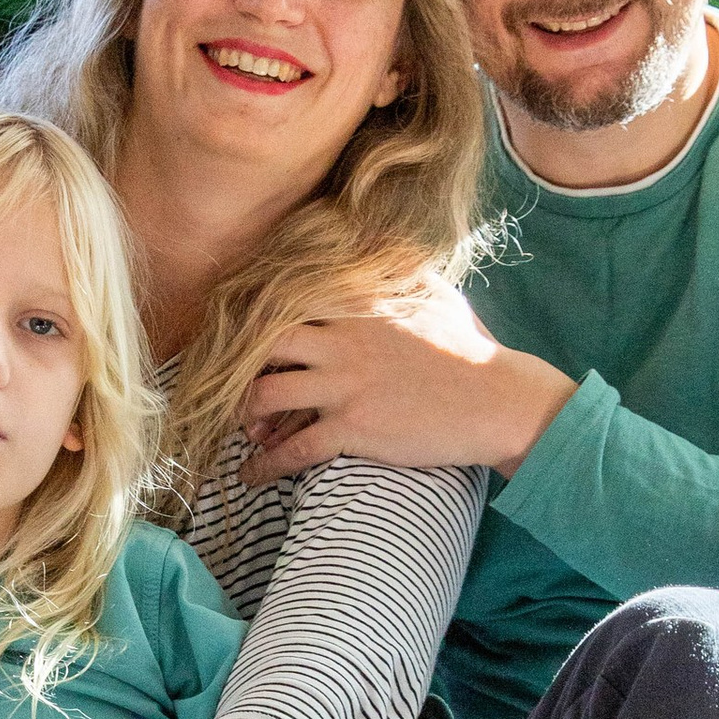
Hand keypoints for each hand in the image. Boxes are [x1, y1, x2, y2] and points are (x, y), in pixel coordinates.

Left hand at [238, 284, 571, 482]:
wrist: (497, 401)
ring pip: (266, 396)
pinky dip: (265, 465)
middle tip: (221, 378)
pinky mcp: (355, 428)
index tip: (232, 326)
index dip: (253, 312)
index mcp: (357, 306)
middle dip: (234, 362)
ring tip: (232, 426)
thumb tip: (380, 243)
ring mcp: (346, 386)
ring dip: (241, 414)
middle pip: (262, 344)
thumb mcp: (436, 294)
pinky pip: (294, 449)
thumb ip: (400, 269)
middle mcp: (343, 342)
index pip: (287, 299)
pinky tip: (250, 474)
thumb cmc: (470, 348)